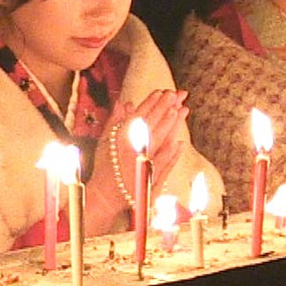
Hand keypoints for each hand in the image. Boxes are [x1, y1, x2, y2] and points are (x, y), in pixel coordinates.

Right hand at [87, 90, 188, 229]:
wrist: (104, 193)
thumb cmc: (105, 166)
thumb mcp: (106, 139)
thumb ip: (115, 120)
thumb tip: (124, 101)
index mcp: (119, 137)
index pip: (137, 115)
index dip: (150, 102)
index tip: (161, 91)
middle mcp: (129, 147)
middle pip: (149, 123)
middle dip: (163, 107)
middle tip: (175, 94)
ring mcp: (139, 162)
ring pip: (157, 140)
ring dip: (169, 124)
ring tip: (181, 110)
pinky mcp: (147, 177)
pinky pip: (160, 163)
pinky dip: (171, 153)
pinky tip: (180, 143)